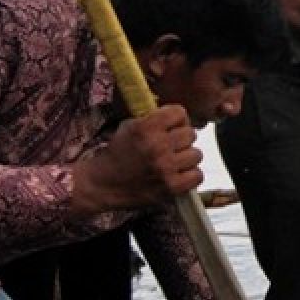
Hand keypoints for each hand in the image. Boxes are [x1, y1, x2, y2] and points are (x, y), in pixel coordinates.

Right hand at [72, 105, 202, 214]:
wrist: (103, 184)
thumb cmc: (118, 154)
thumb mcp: (129, 126)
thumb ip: (154, 119)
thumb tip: (180, 116)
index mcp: (145, 127)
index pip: (180, 112)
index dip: (176, 119)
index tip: (170, 126)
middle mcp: (157, 146)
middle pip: (191, 134)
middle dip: (181, 139)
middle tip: (170, 147)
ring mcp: (165, 168)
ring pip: (197, 154)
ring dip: (186, 158)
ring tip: (173, 162)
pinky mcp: (171, 187)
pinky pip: (197, 176)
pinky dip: (190, 176)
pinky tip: (178, 174)